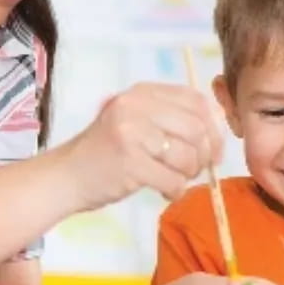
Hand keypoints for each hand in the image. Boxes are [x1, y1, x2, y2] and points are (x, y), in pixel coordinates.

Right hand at [61, 83, 223, 207]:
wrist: (66, 175)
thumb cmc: (106, 151)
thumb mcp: (135, 121)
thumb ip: (170, 119)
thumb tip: (217, 134)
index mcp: (142, 93)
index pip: (196, 101)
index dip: (213, 127)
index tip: (213, 149)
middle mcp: (137, 106)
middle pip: (196, 129)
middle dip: (204, 155)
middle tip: (195, 171)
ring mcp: (132, 132)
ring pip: (187, 156)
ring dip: (188, 175)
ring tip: (174, 180)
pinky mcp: (130, 162)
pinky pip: (173, 179)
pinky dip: (175, 190)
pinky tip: (164, 191)